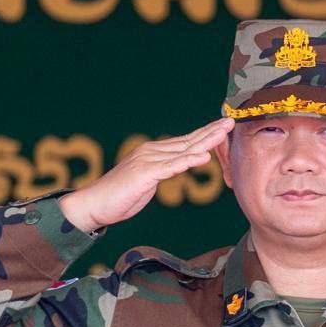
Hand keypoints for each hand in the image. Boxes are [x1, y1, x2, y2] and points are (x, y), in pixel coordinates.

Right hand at [59, 117, 234, 232]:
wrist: (94, 204)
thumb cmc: (120, 196)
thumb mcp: (148, 182)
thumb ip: (164, 171)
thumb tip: (179, 166)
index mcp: (154, 153)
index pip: (186, 141)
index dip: (206, 134)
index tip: (224, 128)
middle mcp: (152, 152)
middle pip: (188, 140)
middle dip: (211, 131)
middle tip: (231, 122)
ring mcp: (148, 161)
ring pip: (183, 150)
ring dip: (206, 141)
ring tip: (224, 133)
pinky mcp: (144, 173)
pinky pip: (170, 167)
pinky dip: (187, 161)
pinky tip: (203, 157)